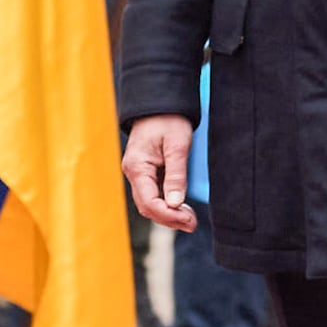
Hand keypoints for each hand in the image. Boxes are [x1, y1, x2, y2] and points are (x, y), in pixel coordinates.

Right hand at [122, 114, 198, 232]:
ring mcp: (138, 173)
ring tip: (190, 219)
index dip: (169, 216)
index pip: (149, 202)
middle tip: (193, 224)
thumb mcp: (177, 145)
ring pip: (150, 203)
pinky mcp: (145, 172)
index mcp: (137, 167)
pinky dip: (167, 204)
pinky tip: (182, 207)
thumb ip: (176, 175)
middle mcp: (133, 172)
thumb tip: (174, 204)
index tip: (189, 220)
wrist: (159, 103)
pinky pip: (153, 194)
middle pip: (147, 207)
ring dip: (168, 214)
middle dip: (169, 219)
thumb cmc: (168, 119)